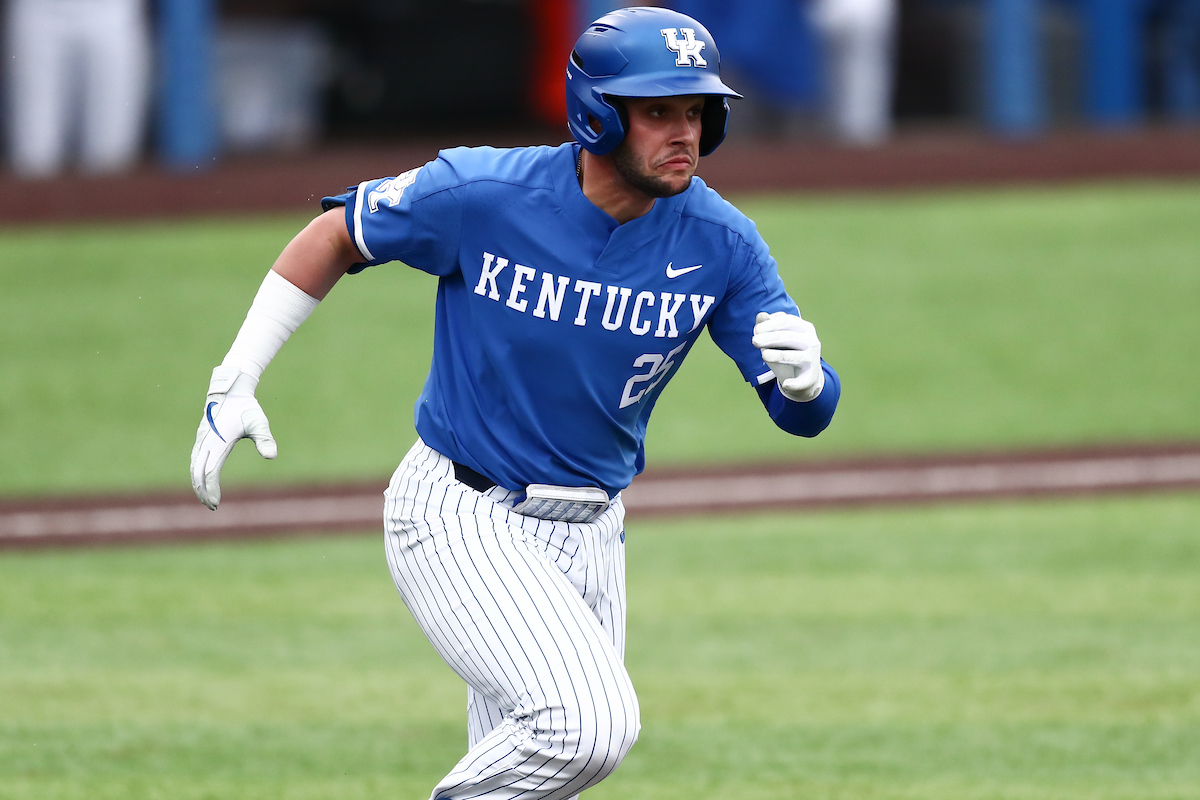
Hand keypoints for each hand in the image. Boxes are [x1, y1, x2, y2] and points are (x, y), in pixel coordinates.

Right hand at [190, 365, 276, 509]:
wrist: (231, 391)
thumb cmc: (246, 407)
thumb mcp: (258, 422)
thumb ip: (264, 439)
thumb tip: (272, 456)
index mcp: (217, 441)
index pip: (210, 471)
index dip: (211, 488)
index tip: (216, 503)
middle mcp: (205, 442)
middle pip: (197, 472)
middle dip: (203, 491)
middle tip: (212, 506)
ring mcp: (201, 440)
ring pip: (194, 466)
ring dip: (197, 484)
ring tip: (207, 499)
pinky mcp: (201, 438)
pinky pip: (195, 460)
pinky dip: (196, 473)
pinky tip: (201, 482)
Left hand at [752, 311, 824, 401]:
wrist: (805, 376)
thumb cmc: (788, 352)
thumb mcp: (777, 338)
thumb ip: (768, 326)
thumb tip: (761, 315)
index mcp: (804, 328)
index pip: (786, 320)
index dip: (769, 324)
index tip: (756, 330)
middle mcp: (811, 341)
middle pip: (788, 337)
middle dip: (770, 338)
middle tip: (754, 341)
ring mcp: (813, 359)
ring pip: (794, 356)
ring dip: (778, 356)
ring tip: (763, 355)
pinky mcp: (811, 377)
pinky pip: (802, 380)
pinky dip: (794, 383)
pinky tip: (785, 384)